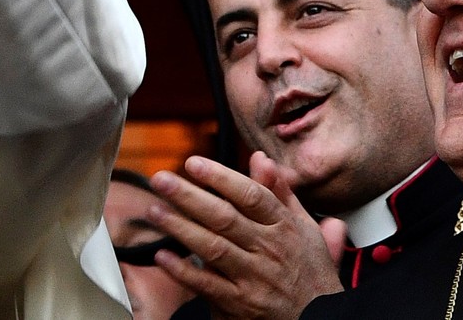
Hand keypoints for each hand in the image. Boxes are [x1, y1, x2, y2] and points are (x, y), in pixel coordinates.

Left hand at [146, 153, 343, 319]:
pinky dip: (184, 271)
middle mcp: (269, 250)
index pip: (251, 196)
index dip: (221, 177)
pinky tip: (162, 255)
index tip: (192, 162)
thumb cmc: (308, 270)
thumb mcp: (303, 228)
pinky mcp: (241, 303)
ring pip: (213, 248)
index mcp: (284, 227)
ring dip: (181, 228)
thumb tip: (260, 158)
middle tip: (160, 180)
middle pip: (225, 218)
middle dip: (190, 197)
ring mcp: (254, 277)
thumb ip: (280, 193)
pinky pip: (208, 285)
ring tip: (154, 210)